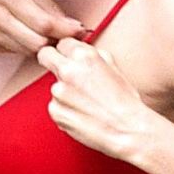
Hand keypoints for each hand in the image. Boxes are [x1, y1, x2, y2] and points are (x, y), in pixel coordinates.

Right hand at [0, 0, 83, 53]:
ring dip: (41, 44)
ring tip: (45, 32)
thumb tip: (71, 23)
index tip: (81, 31)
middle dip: (55, 40)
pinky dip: (24, 45)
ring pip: (27, 50)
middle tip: (64, 35)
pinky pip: (14, 51)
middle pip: (37, 42)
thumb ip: (45, 1)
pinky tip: (22, 32)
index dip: (65, 31)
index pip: (44, 22)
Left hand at [35, 38, 159, 162]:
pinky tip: (82, 116)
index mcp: (85, 56)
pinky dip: (65, 111)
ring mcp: (59, 92)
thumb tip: (79, 50)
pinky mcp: (56, 111)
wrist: (128, 130)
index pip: (62, 43)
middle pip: (45, 56)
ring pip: (54, 86)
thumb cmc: (125, 101)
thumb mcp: (113, 67)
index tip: (67, 58)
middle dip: (50, 60)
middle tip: (61, 72)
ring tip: (86, 105)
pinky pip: (55, 107)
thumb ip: (93, 55)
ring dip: (64, 93)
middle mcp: (69, 70)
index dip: (66, 52)